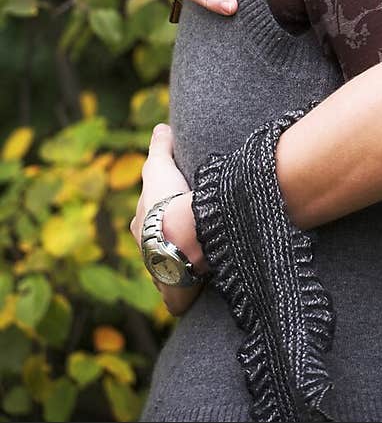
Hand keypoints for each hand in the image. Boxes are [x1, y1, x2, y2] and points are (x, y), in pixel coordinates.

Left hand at [130, 125, 205, 318]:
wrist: (180, 236)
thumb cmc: (168, 200)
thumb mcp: (161, 165)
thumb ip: (160, 146)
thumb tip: (160, 127)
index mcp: (138, 224)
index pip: (147, 217)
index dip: (161, 211)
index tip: (175, 207)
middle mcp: (144, 252)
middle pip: (156, 246)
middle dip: (169, 242)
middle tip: (190, 234)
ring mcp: (160, 274)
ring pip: (170, 269)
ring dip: (182, 265)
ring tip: (200, 259)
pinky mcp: (176, 293)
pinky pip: (182, 294)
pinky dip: (190, 290)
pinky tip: (202, 287)